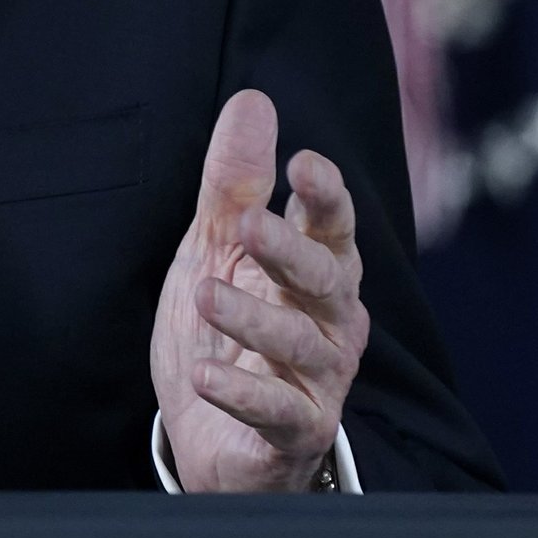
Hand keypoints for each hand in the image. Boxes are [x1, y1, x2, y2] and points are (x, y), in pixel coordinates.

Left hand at [149, 90, 368, 491]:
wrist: (210, 436)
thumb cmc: (225, 331)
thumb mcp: (216, 249)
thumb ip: (235, 183)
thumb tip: (254, 101)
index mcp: (315, 271)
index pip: (332, 226)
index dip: (325, 196)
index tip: (304, 164)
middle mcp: (329, 322)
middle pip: (326, 279)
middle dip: (290, 251)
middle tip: (248, 227)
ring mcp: (319, 380)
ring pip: (303, 345)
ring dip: (255, 319)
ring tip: (205, 296)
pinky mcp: (296, 431)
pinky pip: (281, 411)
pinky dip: (244, 393)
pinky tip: (207, 375)